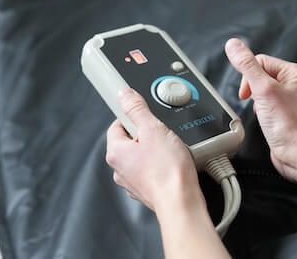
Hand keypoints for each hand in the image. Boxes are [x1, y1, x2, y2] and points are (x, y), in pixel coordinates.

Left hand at [105, 88, 201, 211]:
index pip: (117, 125)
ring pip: (142, 157)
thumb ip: (137, 109)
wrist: (181, 201)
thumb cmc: (167, 170)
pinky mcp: (148, 191)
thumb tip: (124, 94)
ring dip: (156, 150)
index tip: (145, 113)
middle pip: (130, 141)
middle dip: (147, 134)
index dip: (133, 116)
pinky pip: (153, 171)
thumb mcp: (153, 128)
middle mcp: (120, 169)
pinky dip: (162, 166)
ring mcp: (133, 182)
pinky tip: (175, 164)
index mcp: (115, 152)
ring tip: (172, 149)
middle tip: (163, 132)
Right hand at [224, 38, 296, 181]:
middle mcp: (293, 82)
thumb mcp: (263, 89)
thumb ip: (246, 65)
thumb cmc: (288, 125)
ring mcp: (288, 97)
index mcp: (295, 71)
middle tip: (259, 103)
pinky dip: (259, 110)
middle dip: (253, 89)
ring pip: (259, 89)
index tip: (250, 92)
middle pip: (259, 74)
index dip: (250, 76)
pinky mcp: (282, 111)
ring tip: (265, 112)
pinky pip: (262, 102)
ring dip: (256, 100)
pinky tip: (265, 118)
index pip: (261, 61)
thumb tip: (233, 45)